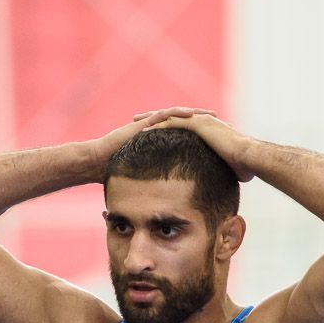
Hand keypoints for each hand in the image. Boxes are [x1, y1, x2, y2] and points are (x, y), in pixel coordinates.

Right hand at [86, 107, 216, 181]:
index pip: (190, 139)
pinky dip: (176, 114)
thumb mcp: (147, 182)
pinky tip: (190, 114)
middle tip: (227, 125)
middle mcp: (160, 133)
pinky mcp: (143, 124)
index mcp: (163, 145)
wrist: (96, 163)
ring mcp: (151, 126)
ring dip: (197, 115)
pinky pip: (162, 116)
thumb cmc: (118, 174)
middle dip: (207, 124)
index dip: (207, 140)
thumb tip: (175, 209)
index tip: (225, 143)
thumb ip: (161, 188)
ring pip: (178, 116)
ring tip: (213, 115)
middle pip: (189, 125)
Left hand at [140, 109, 254, 181]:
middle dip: (155, 118)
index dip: (168, 127)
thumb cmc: (244, 166)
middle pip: (173, 117)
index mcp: (208, 129)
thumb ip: (220, 173)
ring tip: (135, 122)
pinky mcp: (199, 125)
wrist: (250, 157)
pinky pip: (173, 123)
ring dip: (151, 119)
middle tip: (138, 121)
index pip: (183, 125)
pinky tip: (143, 130)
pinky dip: (157, 126)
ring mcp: (200, 122)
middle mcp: (203, 121)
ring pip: (170, 117)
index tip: (154, 130)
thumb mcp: (227, 169)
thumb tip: (220, 188)